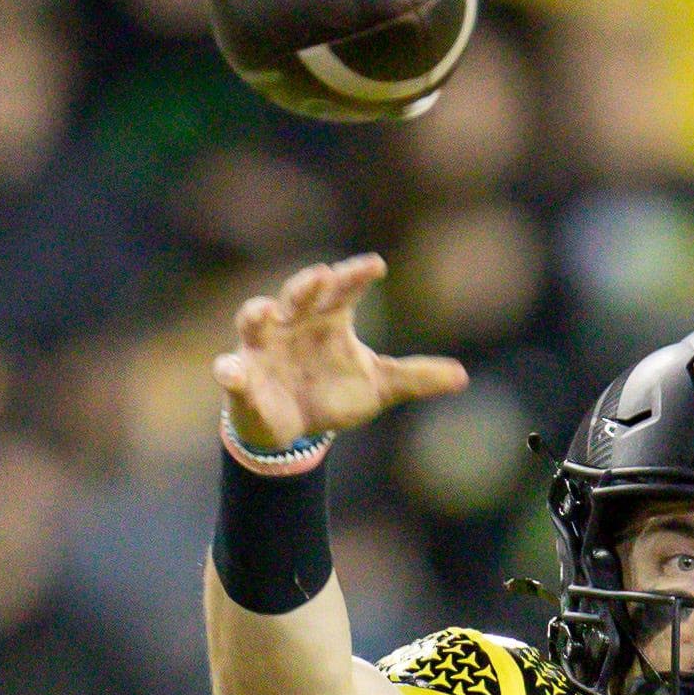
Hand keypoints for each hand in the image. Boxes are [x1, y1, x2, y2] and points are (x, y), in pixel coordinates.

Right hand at [210, 254, 467, 449]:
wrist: (295, 428)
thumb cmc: (334, 393)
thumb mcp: (380, 386)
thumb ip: (416, 377)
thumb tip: (462, 376)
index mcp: (329, 318)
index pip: (344, 288)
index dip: (356, 275)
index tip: (376, 266)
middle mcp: (293, 323)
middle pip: (298, 294)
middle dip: (306, 285)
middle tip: (320, 276)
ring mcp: (263, 347)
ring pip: (254, 320)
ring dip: (257, 314)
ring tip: (263, 312)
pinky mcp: (243, 377)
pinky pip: (233, 371)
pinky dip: (230, 370)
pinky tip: (231, 371)